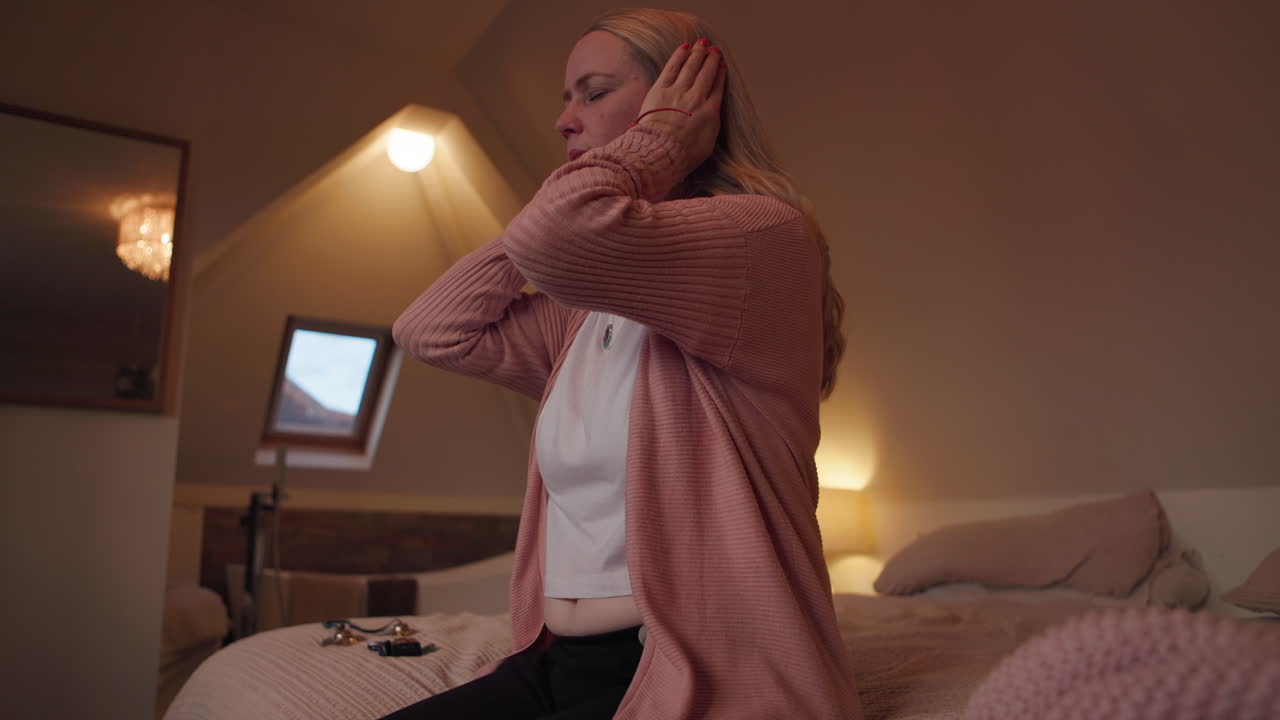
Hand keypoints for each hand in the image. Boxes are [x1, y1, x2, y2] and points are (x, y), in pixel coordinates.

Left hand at [636, 39, 726, 177]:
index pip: (717, 87)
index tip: (722, 64)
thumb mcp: (707, 145)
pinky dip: (679, 56)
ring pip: (690, 67)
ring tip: (702, 43)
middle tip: (714, 49)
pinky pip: (672, 68)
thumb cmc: (683, 156)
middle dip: (711, 59)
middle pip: (706, 74)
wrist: (660, 153)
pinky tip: (684, 47)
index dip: (720, 73)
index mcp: (710, 112)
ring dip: (697, 53)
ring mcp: (677, 93)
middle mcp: (696, 98)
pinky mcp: (660, 91)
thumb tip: (711, 116)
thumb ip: (711, 126)